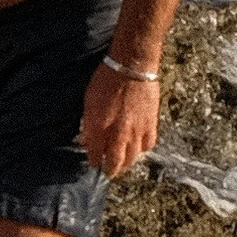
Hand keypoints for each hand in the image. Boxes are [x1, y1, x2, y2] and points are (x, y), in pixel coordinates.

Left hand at [80, 51, 162, 182]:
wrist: (132, 66)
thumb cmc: (107, 79)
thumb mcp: (89, 100)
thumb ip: (88, 123)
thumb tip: (85, 139)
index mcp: (99, 128)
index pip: (95, 155)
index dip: (94, 161)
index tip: (94, 162)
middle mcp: (117, 134)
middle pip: (115, 163)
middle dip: (110, 169)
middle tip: (109, 170)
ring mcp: (135, 131)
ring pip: (132, 158)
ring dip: (126, 163)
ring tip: (123, 162)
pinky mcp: (150, 125)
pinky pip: (147, 146)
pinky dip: (142, 149)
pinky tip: (138, 146)